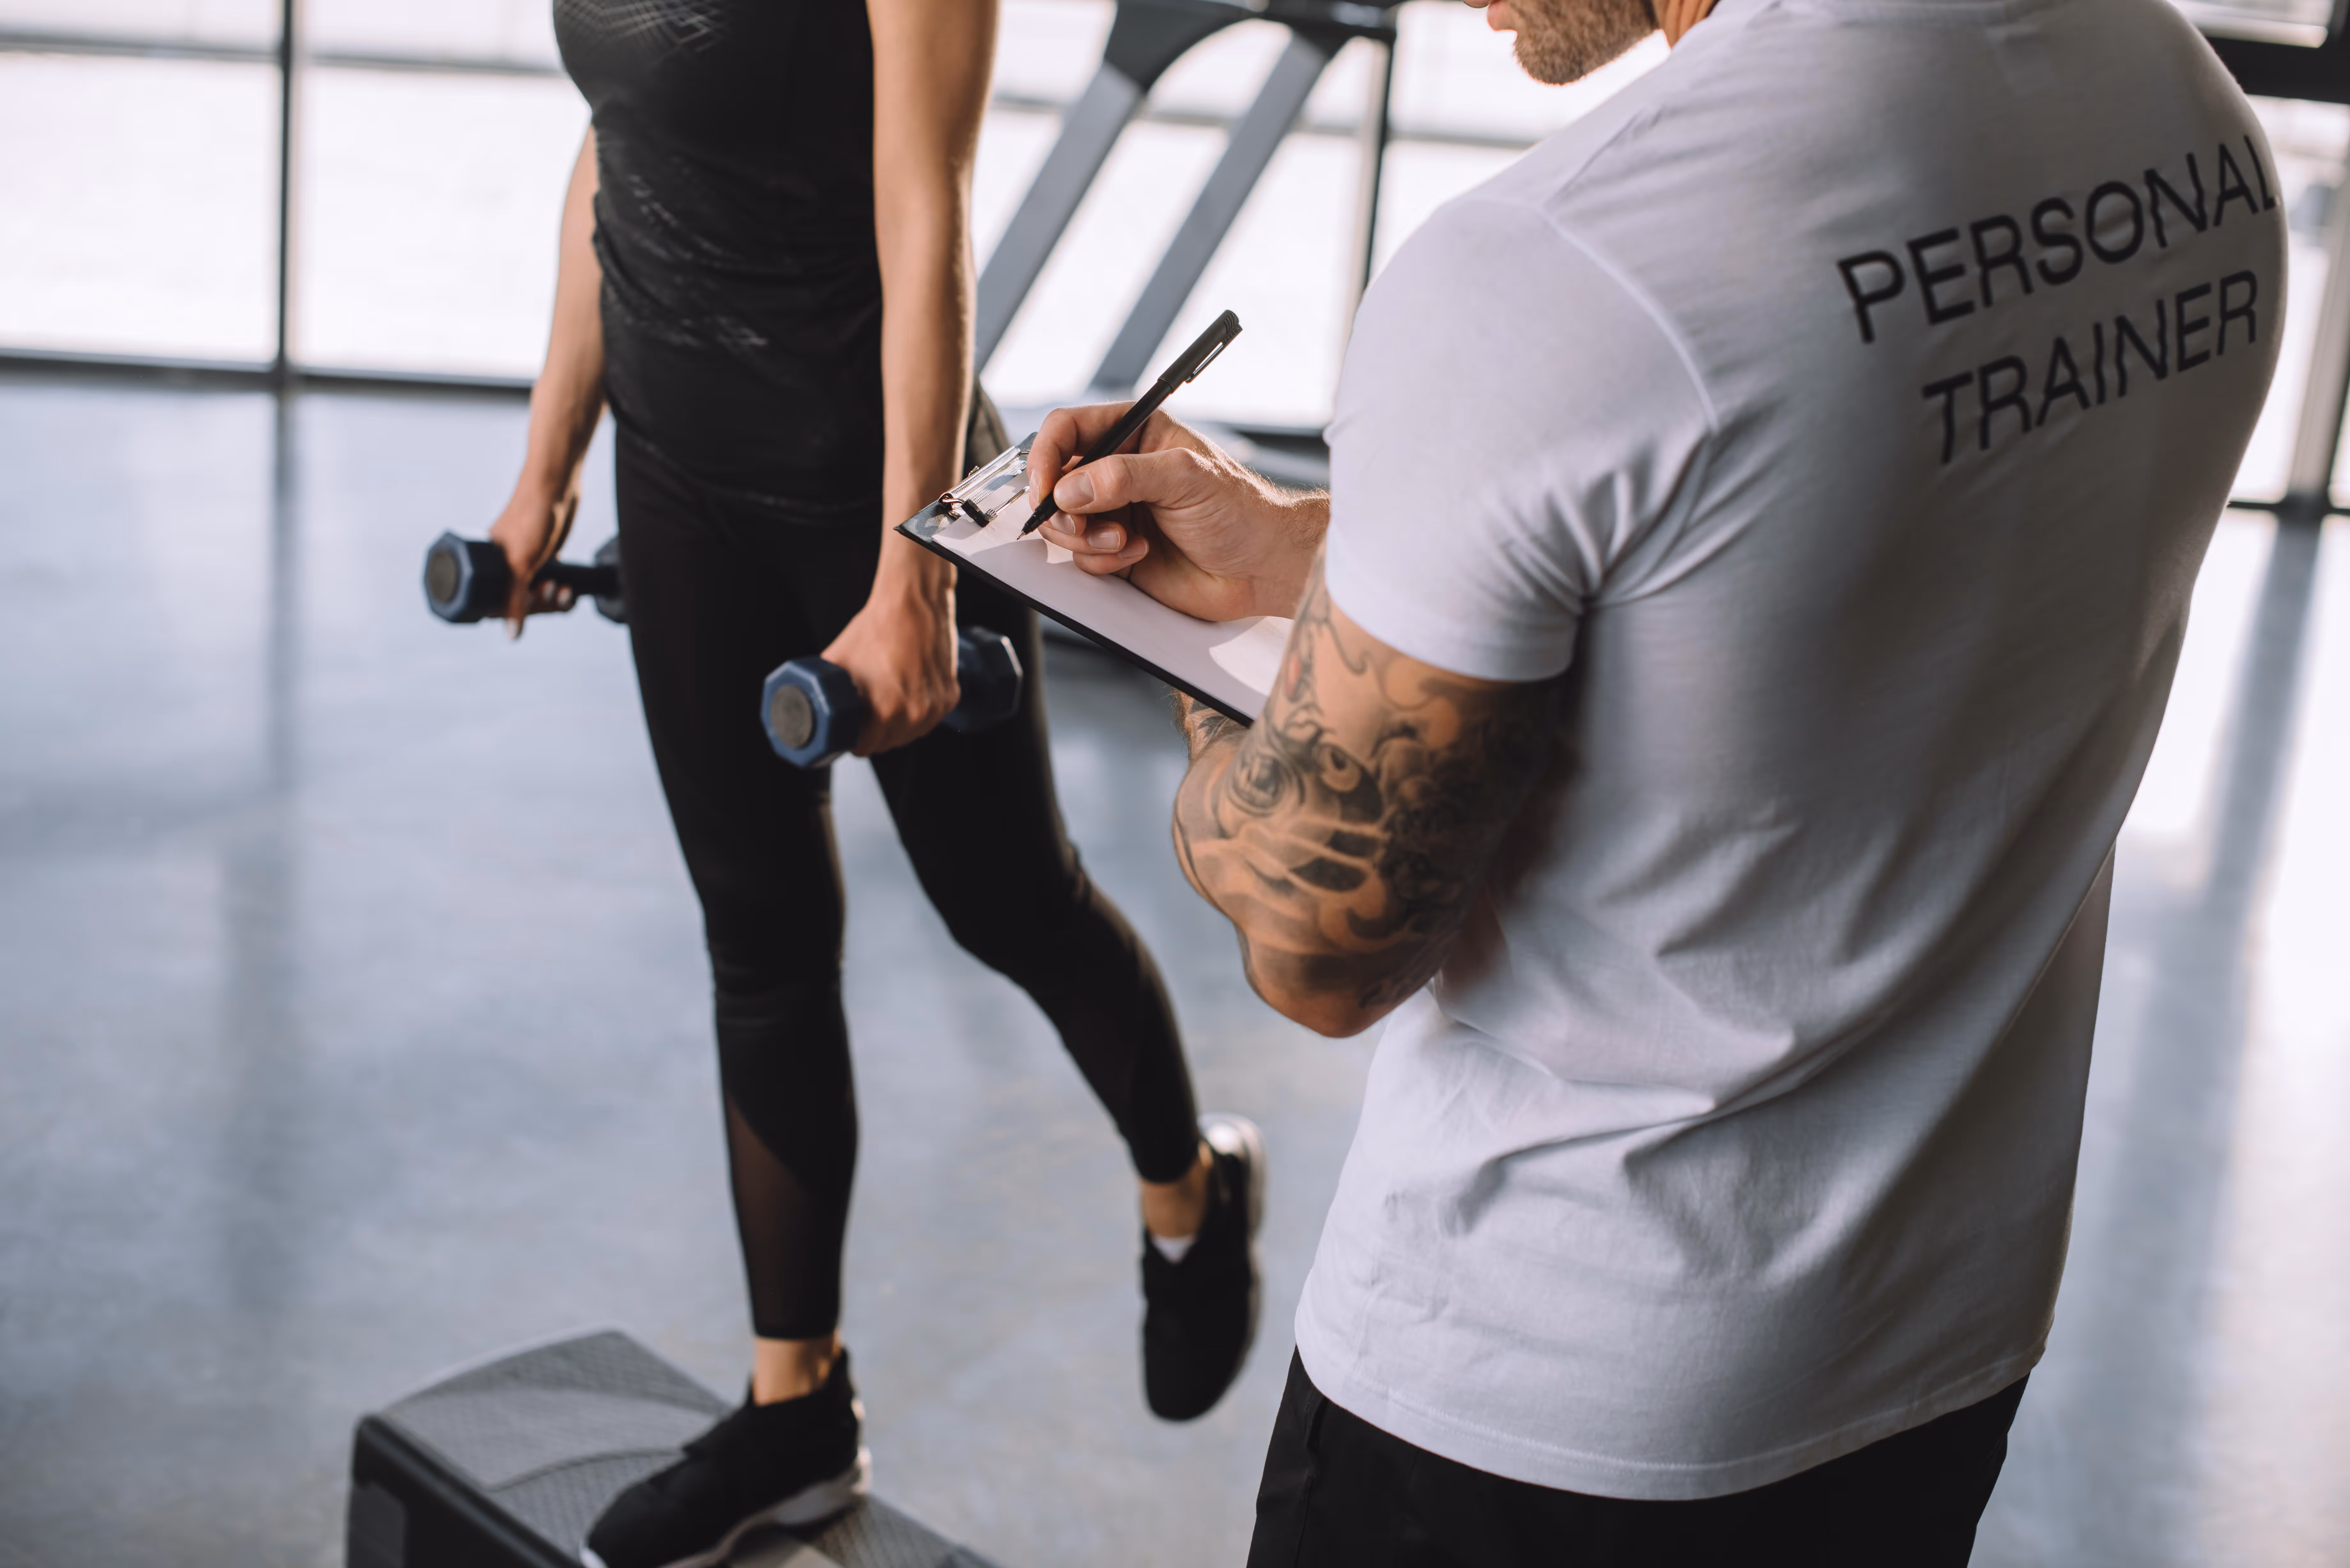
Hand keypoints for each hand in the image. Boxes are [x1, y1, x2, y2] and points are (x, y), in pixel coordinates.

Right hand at [487, 481, 581, 636]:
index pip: (495, 605)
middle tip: (551, 590)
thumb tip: (511, 636)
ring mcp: (525, 561)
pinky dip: (561, 592)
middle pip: (518, 604)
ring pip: (537, 597)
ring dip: (552, 600)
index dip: (513, 615)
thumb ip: (515, 600)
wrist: (556, 485)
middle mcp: (503, 565)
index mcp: (486, 565)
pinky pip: (550, 585)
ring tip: (563, 589)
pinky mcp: (544, 556)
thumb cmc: (531, 516)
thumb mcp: (521, 562)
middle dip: (539, 605)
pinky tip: (569, 587)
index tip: (529, 608)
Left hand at [819, 536, 959, 754]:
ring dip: (899, 726)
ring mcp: (935, 707)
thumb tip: (807, 701)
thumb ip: (823, 689)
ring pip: (911, 734)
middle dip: (875, 734)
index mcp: (886, 712)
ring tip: (888, 702)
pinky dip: (920, 711)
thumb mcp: (837, 660)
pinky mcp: (950, 697)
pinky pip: (930, 718)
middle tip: (866, 715)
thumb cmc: (878, 627)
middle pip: (888, 744)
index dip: (852, 740)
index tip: (850, 731)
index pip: (864, 748)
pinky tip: (909, 692)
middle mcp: (914, 714)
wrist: (913, 603)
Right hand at [1025, 405, 1324, 622]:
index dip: (1046, 457)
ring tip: (1123, 542)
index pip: (1067, 431)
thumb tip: (1071, 488)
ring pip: (1064, 523)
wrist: (1263, 566)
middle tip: (1083, 527)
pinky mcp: (1118, 551)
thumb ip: (1124, 476)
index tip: (1045, 489)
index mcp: (1135, 434)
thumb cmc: (1240, 510)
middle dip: (1062, 509)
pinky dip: (1102, 561)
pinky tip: (1137, 555)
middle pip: (1055, 481)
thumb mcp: (1185, 477)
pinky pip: (1082, 557)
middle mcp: (1119, 471)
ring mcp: (1115, 512)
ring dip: (1084, 539)